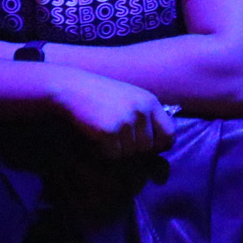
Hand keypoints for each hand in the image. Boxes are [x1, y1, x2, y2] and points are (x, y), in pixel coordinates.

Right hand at [48, 68, 175, 157]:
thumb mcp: (131, 98)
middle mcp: (142, 110)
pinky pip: (113, 154)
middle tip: (117, 138)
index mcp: (150, 101)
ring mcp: (126, 120)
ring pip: (130, 153)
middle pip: (148, 147)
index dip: (160, 144)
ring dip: (117, 149)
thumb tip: (164, 143)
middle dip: (133, 148)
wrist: (72, 88)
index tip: (149, 147)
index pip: (169, 132)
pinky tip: (96, 136)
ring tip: (105, 133)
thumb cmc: (101, 94)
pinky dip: (104, 151)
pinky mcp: (109, 131)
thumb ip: (147, 116)